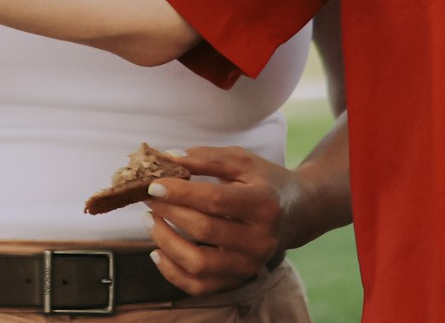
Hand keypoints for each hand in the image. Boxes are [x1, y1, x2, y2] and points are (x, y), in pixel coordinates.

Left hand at [145, 146, 299, 295]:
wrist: (296, 212)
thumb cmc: (263, 181)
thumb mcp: (241, 161)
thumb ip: (205, 158)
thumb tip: (167, 158)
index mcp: (263, 204)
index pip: (214, 201)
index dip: (180, 192)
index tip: (154, 184)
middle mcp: (260, 240)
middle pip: (204, 230)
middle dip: (168, 212)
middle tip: (148, 197)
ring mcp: (250, 265)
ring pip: (198, 264)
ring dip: (165, 242)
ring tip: (149, 220)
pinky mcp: (239, 280)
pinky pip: (199, 286)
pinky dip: (172, 272)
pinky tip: (158, 250)